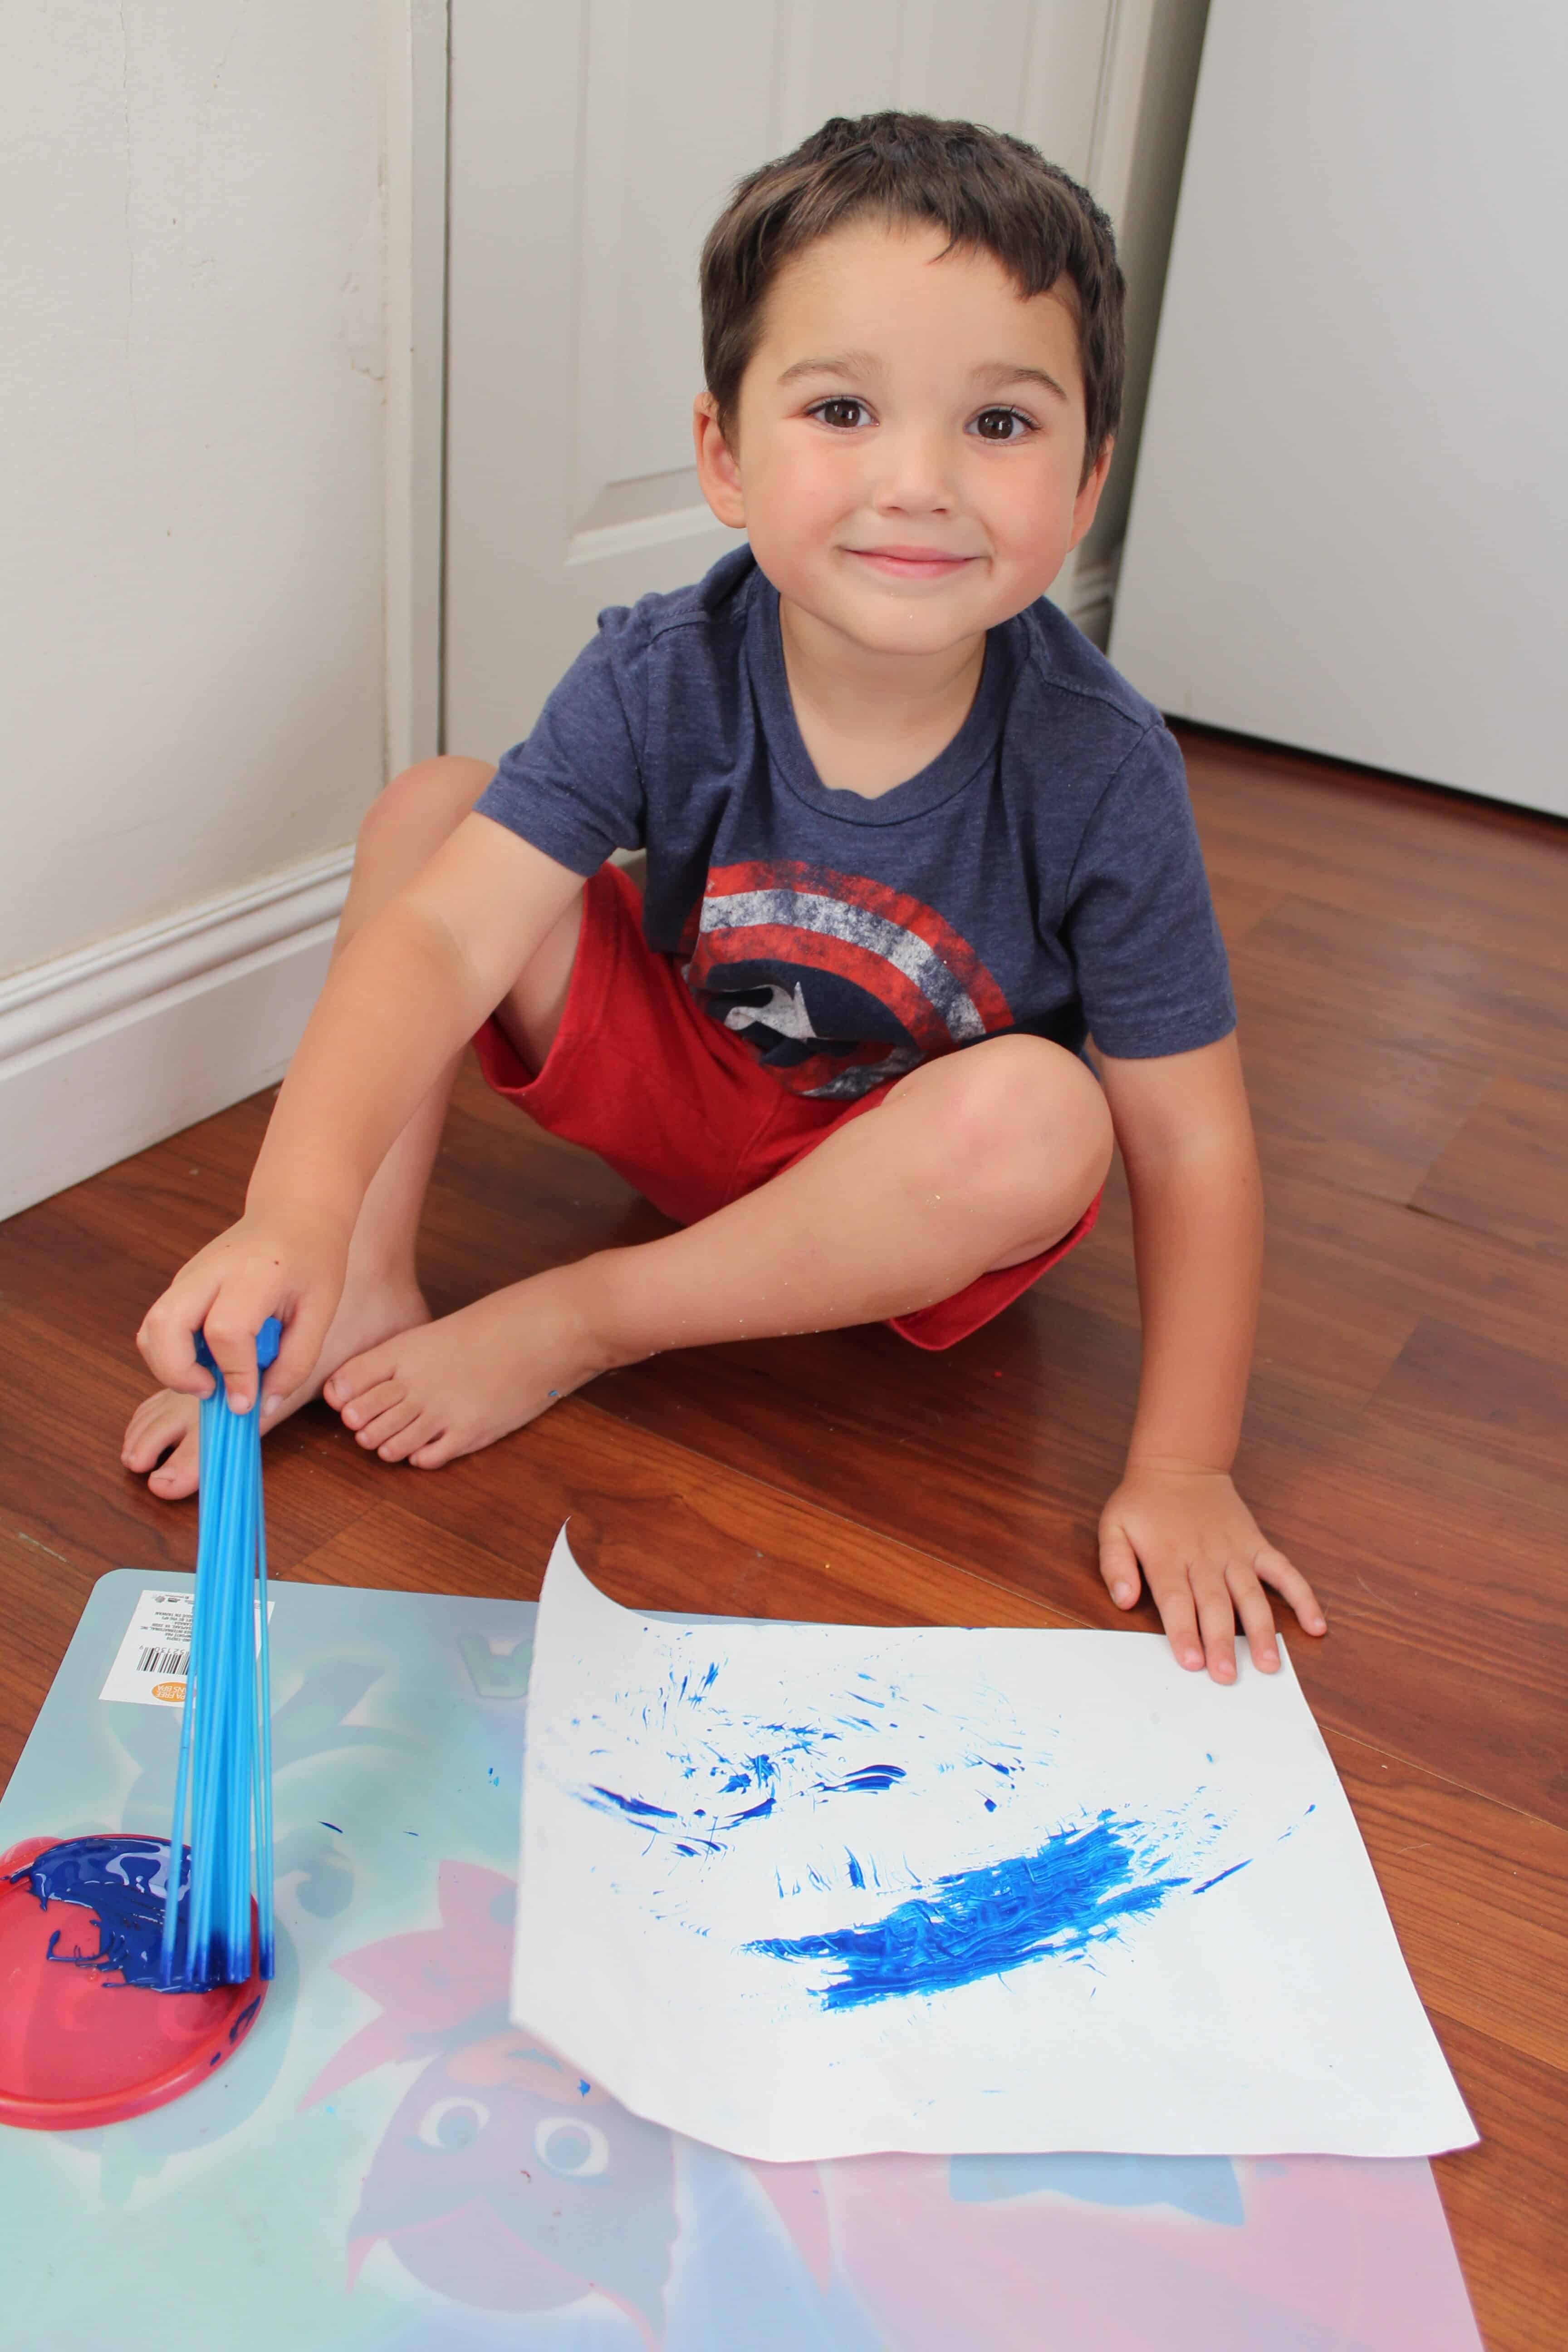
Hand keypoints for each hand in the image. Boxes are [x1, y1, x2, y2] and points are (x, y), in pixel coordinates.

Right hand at [136, 1203, 350, 1415]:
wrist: (293, 1213)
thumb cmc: (313, 1261)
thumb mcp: (320, 1312)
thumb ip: (295, 1363)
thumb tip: (261, 1408)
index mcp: (256, 1273)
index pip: (226, 1330)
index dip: (233, 1374)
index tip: (246, 1403)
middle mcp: (211, 1271)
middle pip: (165, 1325)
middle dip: (178, 1373)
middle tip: (212, 1391)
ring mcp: (189, 1275)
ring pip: (151, 1328)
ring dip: (168, 1366)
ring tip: (209, 1380)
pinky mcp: (181, 1284)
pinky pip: (159, 1326)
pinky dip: (172, 1354)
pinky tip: (208, 1362)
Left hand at [1097, 1464, 1325, 1682]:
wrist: (1179, 1465)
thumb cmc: (1143, 1504)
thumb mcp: (1114, 1526)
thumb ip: (1115, 1564)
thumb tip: (1123, 1599)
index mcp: (1167, 1556)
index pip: (1175, 1599)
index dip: (1183, 1631)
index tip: (1191, 1661)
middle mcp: (1204, 1557)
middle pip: (1214, 1604)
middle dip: (1222, 1641)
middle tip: (1227, 1676)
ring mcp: (1235, 1552)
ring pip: (1250, 1594)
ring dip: (1261, 1630)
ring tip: (1269, 1664)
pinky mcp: (1257, 1545)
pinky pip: (1284, 1572)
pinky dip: (1302, 1597)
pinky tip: (1315, 1626)